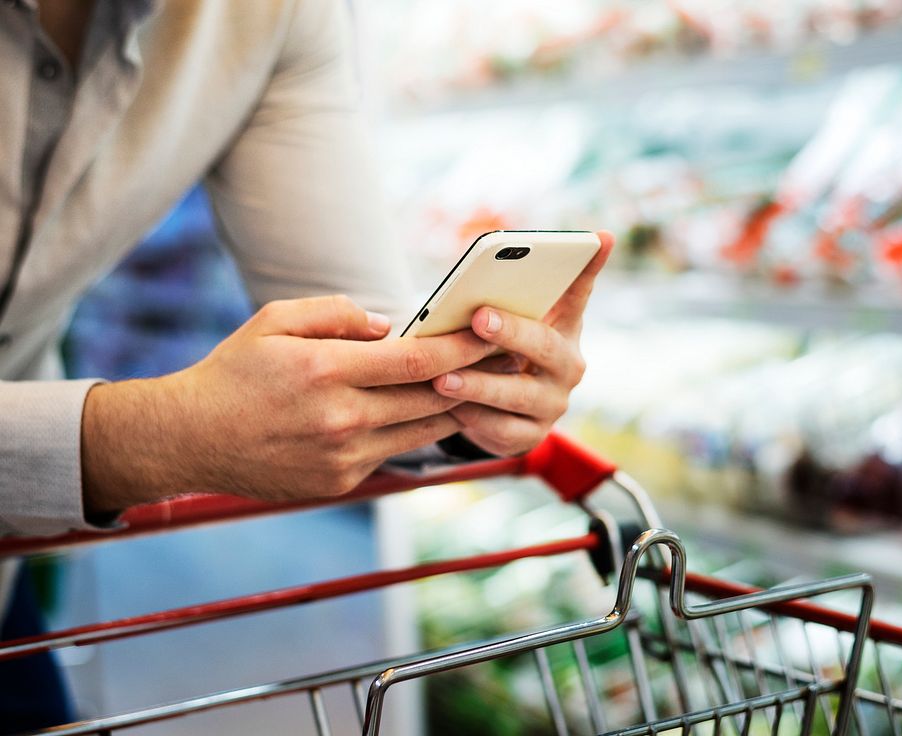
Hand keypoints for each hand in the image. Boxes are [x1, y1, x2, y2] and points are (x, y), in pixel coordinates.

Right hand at [82, 295, 494, 513]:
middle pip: (431, 398)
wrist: (190, 440)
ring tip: (485, 384)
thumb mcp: (274, 321)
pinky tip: (430, 411)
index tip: (495, 334)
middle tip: (508, 358)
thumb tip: (388, 324)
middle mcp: (341, 419)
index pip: (415, 359)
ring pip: (422, 431)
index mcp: (325, 371)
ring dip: (455, 407)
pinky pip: (393, 452)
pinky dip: (414, 430)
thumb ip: (335, 313)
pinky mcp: (340, 481)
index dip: (463, 347)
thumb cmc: (233, 372)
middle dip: (475, 377)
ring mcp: (342, 457)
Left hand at [431, 231, 613, 455]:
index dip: (590, 266)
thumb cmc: (499, 354)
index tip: (600, 236)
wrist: (496, 414)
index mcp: (565, 329)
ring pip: (518, 393)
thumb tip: (479, 274)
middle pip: (545, 346)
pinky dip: (473, 416)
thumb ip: (503, 298)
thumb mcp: (507, 324)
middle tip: (479, 317)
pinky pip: (501, 427)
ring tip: (443, 377)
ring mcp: (552, 404)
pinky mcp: (530, 436)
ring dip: (479, 384)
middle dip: (512, 331)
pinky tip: (448, 405)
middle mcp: (567, 366)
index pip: (579, 292)